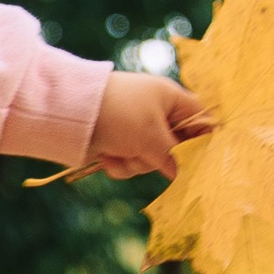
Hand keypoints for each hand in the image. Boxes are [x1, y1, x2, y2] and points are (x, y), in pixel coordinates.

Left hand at [88, 73, 212, 182]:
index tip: (198, 160)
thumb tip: (183, 174)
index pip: (201, 120)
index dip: (202, 140)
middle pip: (175, 147)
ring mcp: (136, 128)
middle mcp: (156, 112)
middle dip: (156, 157)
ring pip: (150, 159)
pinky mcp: (117, 142)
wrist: (70, 113)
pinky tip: (105, 158)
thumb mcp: (151, 136)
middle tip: (143, 153)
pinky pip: (129, 162)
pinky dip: (119, 164)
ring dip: (134, 163)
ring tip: (118, 154)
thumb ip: (172, 158)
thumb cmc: (119, 115)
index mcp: (171, 99)